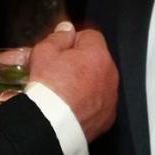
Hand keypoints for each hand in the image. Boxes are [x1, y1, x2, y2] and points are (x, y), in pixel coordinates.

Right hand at [29, 22, 117, 140]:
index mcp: (98, 55)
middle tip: (59, 70)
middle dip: (80, 62)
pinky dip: (88, 103)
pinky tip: (71, 106)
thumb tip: (66, 29)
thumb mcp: (44, 53)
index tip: (61, 48)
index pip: (90, 36)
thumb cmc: (48, 89)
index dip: (73, 40)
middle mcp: (110, 75)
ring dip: (85, 82)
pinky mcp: (107, 118)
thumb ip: (58, 37)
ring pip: (99, 82)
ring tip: (64, 90)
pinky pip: (99, 103)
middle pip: (96, 60)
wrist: (51, 125)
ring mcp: (110, 98)